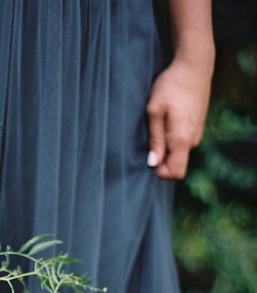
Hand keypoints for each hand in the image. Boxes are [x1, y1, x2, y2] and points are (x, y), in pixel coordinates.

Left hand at [146, 55, 213, 179]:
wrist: (195, 65)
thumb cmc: (171, 85)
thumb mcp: (154, 110)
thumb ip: (155, 139)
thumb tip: (153, 163)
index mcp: (181, 139)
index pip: (175, 172)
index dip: (160, 171)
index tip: (150, 158)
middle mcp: (193, 140)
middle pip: (176, 164)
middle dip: (162, 159)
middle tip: (151, 137)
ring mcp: (198, 133)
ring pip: (179, 152)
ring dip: (167, 146)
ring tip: (159, 124)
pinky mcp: (198, 126)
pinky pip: (183, 142)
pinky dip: (173, 138)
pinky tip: (168, 120)